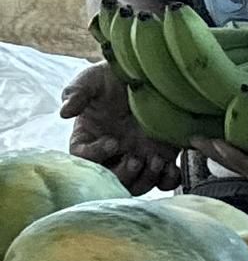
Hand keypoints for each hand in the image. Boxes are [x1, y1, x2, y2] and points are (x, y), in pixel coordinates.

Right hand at [60, 60, 178, 192]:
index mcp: (88, 137)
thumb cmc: (113, 76)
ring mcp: (137, 157)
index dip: (96, 155)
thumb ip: (76, 93)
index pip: (83, 159)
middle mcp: (111, 153)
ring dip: (145, 179)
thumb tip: (64, 113)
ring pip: (136, 186)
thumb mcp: (92, 79)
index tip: (113, 141)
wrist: (149, 75)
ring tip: (155, 160)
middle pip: (111, 180)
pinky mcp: (161, 158)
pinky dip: (167, 180)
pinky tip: (169, 166)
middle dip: (123, 174)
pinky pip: (164, 182)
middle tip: (136, 159)